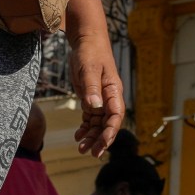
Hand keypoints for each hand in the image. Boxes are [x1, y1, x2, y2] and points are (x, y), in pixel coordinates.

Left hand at [70, 30, 126, 155]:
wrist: (87, 41)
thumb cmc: (90, 52)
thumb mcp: (89, 68)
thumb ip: (91, 87)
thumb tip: (95, 106)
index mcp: (113, 91)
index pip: (115, 116)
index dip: (110, 131)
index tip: (103, 143)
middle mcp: (109, 98)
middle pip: (107, 124)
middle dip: (101, 140)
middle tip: (92, 153)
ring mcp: (100, 99)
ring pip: (98, 123)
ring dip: (91, 137)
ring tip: (81, 149)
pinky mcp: (91, 98)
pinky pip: (90, 118)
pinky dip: (85, 128)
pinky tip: (78, 136)